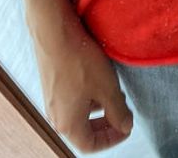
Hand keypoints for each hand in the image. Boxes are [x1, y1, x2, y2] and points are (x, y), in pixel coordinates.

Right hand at [29, 3, 133, 152]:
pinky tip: (97, 77)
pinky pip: (71, 98)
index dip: (112, 139)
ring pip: (78, 113)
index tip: (126, 126)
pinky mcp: (51, 83)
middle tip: (121, 112)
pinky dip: (87, 94)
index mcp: (68, 124)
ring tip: (113, 90)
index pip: (90, 145)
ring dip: (98, 107)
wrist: (54, 33)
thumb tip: (125, 126)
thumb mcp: (107, 88)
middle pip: (83, 131)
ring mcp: (51, 99)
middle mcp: (56, 115)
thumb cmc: (79, 61)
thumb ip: (119, 112)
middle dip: (105, 124)